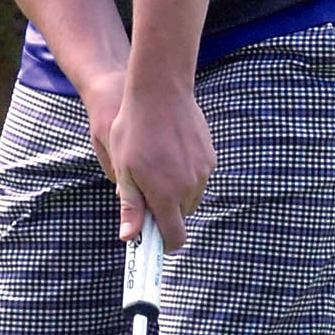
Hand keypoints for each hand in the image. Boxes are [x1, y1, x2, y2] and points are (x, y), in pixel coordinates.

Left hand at [106, 78, 214, 249]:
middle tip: (146, 190)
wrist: (160, 92)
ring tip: (157, 166)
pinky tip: (171, 153)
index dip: (164, 243)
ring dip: (177, 193)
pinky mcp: (210, 157)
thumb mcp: (124, 169)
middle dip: (166, 212)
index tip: (153, 238)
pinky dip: (187, 175)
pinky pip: (199, 177)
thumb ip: (131, 206)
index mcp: (165, 194)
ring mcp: (203, 171)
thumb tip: (130, 237)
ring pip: (191, 197)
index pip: (174, 236)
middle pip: (182, 216)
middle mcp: (189, 187)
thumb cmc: (133, 130)